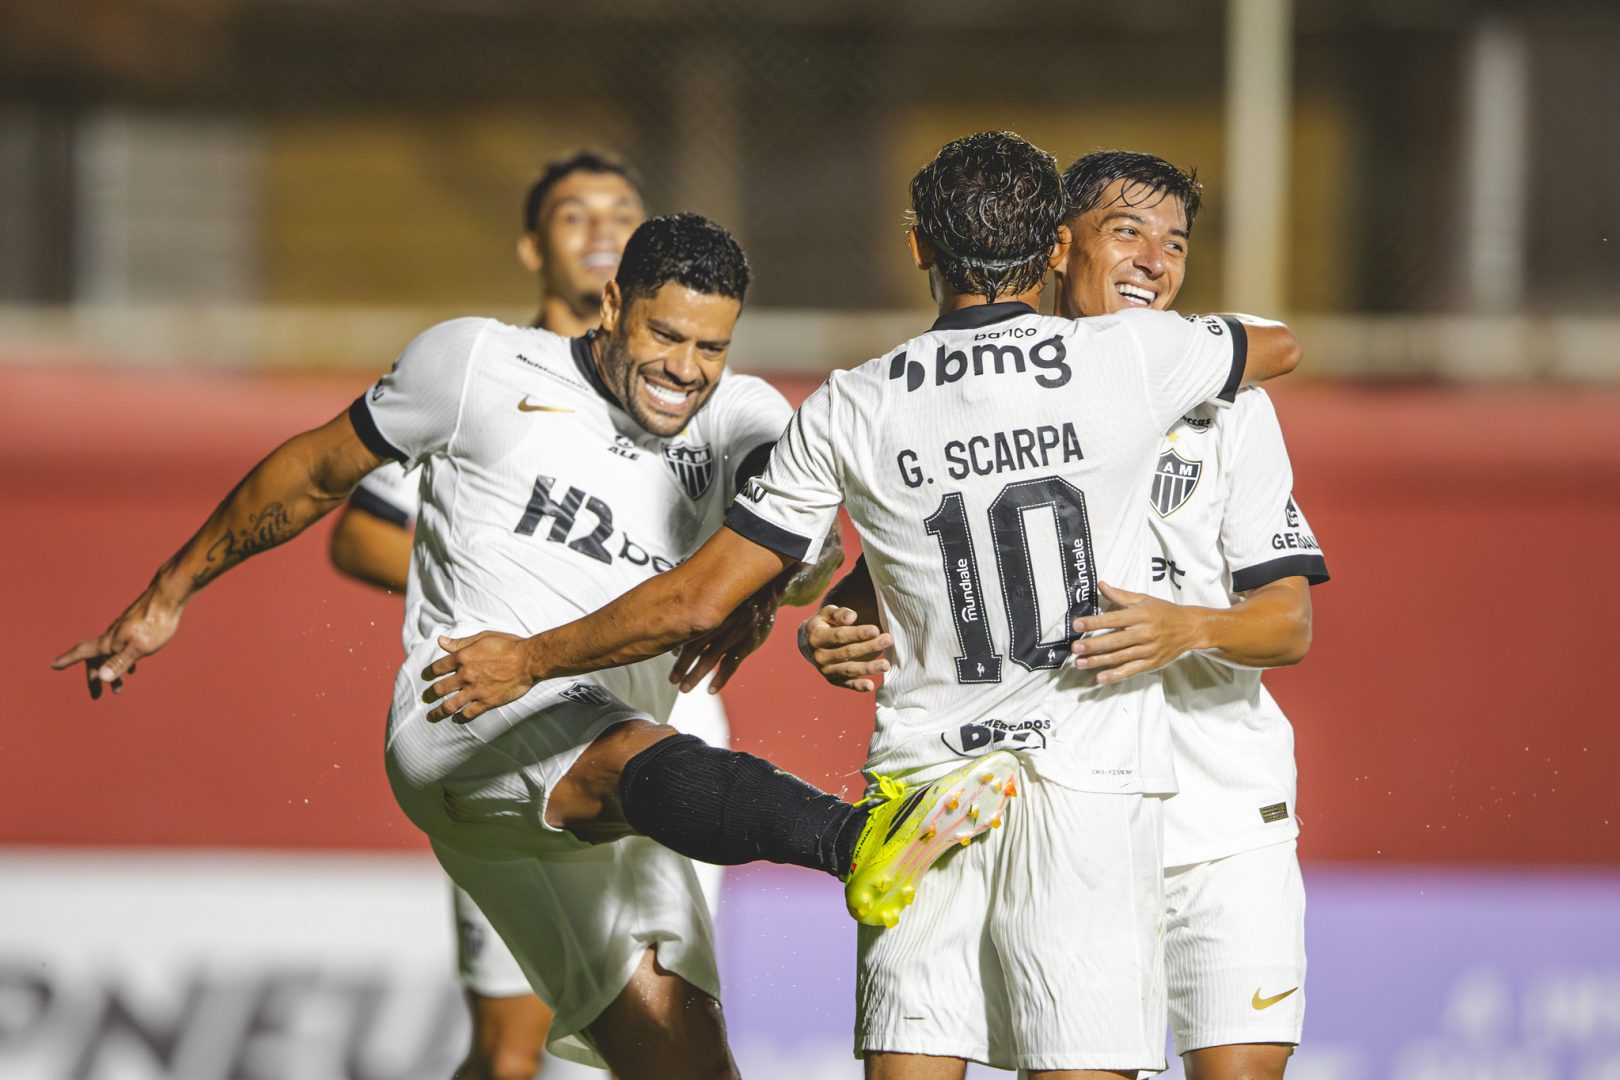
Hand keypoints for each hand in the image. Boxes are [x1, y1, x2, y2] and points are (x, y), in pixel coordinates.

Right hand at [52, 592, 182, 698]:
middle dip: (95, 676)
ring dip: (111, 670)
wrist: (169, 597)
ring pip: (111, 653)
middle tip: (96, 696)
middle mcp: (112, 635)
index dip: (68, 659)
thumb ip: (120, 662)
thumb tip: (101, 677)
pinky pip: (123, 647)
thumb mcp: (139, 647)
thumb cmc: (155, 623)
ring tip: (119, 688)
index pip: (83, 652)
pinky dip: (123, 660)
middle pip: (97, 658)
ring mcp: (124, 630)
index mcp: (109, 641)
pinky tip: (134, 666)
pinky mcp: (136, 627)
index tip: (54, 665)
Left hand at [421, 631, 537, 722]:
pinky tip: (457, 719)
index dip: (429, 672)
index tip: (426, 676)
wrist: (529, 660)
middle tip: (426, 698)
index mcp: (463, 657)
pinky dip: (460, 718)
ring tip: (432, 716)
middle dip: (429, 694)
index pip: (437, 667)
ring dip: (438, 712)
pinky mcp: (487, 702)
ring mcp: (475, 690)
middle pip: (439, 689)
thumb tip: (441, 641)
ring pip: (449, 706)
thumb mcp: (483, 638)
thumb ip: (460, 642)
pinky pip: (468, 714)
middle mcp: (465, 675)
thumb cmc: (508, 645)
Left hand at [668, 584, 778, 693]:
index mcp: (709, 611)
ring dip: (696, 674)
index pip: (688, 633)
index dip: (677, 650)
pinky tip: (710, 690)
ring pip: (711, 657)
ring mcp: (735, 633)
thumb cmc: (736, 598)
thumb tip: (676, 640)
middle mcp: (720, 622)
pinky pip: (732, 663)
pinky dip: (720, 678)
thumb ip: (700, 616)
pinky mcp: (750, 642)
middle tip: (673, 681)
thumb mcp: (718, 599)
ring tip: (685, 689)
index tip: (670, 658)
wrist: (767, 590)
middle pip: (696, 647)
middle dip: (682, 666)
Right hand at [802, 605, 890, 691]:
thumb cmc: (824, 624)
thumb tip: (851, 617)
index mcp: (817, 637)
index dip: (857, 633)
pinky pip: (847, 684)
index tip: (875, 629)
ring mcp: (826, 670)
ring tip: (886, 664)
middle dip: (869, 646)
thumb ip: (838, 613)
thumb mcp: (827, 614)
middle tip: (888, 640)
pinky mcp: (833, 680)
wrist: (808, 643)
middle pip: (847, 652)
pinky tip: (870, 686)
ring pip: (848, 670)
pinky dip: (858, 686)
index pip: (839, 636)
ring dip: (868, 668)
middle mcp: (819, 656)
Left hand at [1069, 582, 1203, 684]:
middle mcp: (1143, 633)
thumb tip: (1101, 585)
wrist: (1190, 628)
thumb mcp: (1143, 599)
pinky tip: (1100, 678)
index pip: (1113, 619)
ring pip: (1120, 657)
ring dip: (1098, 661)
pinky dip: (1116, 675)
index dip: (1094, 622)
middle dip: (1093, 644)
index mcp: (1140, 615)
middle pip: (1114, 640)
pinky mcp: (1151, 663)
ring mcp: (1148, 650)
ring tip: (1079, 663)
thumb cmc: (1164, 612)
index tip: (1077, 624)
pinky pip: (1131, 670)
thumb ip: (1120, 595)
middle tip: (1075, 647)